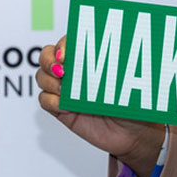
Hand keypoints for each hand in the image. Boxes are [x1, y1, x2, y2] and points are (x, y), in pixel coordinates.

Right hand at [36, 35, 164, 176]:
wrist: (134, 133)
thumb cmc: (133, 103)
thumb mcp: (126, 81)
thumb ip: (113, 66)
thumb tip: (107, 52)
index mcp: (88, 59)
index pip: (67, 42)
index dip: (62, 45)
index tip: (66, 55)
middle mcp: (73, 72)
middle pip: (47, 56)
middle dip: (48, 60)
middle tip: (60, 70)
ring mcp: (65, 90)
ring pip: (42, 77)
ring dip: (49, 81)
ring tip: (64, 89)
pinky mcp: (61, 110)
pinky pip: (45, 100)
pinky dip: (51, 101)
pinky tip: (64, 105)